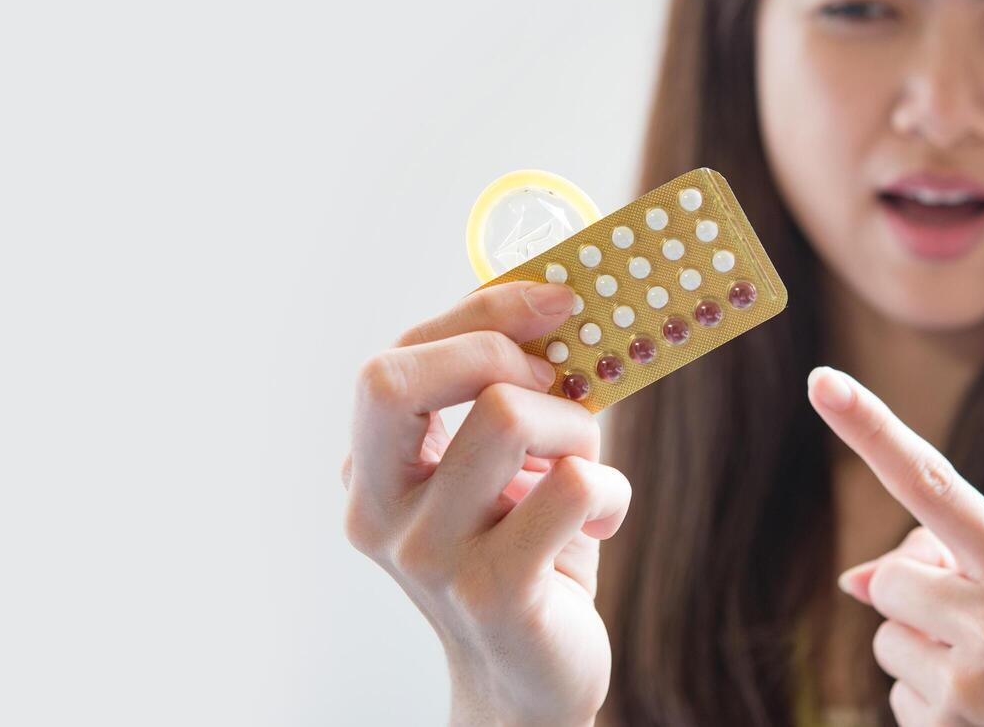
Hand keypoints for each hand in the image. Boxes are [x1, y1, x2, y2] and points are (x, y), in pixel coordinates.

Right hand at [342, 281, 630, 726]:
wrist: (529, 681)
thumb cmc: (523, 550)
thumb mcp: (500, 466)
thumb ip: (505, 392)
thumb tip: (559, 306)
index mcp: (372, 472)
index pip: (394, 362)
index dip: (480, 314)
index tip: (556, 302)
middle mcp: (379, 514)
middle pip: (400, 379)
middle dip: (498, 352)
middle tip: (556, 384)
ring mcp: (430, 558)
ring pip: (508, 417)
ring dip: (576, 425)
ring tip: (585, 465)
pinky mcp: (494, 594)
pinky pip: (574, 484)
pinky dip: (611, 488)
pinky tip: (602, 521)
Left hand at [807, 367, 983, 726]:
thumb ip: (954, 568)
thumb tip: (851, 582)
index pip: (931, 483)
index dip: (870, 430)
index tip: (822, 382)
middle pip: (893, 576)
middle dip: (919, 597)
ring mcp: (971, 684)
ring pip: (887, 640)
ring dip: (926, 655)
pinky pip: (898, 698)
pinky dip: (933, 705)